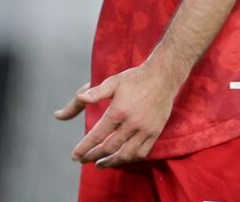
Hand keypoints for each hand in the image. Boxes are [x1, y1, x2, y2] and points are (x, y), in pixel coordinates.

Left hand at [57, 62, 180, 167]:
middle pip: (109, 148)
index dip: (84, 148)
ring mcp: (145, 129)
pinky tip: (121, 157)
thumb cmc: (135, 78)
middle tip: (83, 160)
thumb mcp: (113, 82)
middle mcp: (132, 123)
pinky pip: (142, 152)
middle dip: (93, 156)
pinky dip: (129, 158)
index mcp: (118, 111)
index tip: (74, 156)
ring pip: (125, 154)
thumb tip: (77, 99)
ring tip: (100, 163)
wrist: (164, 76)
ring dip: (111, 162)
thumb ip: (93, 93)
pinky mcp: (155, 131)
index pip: (96, 136)